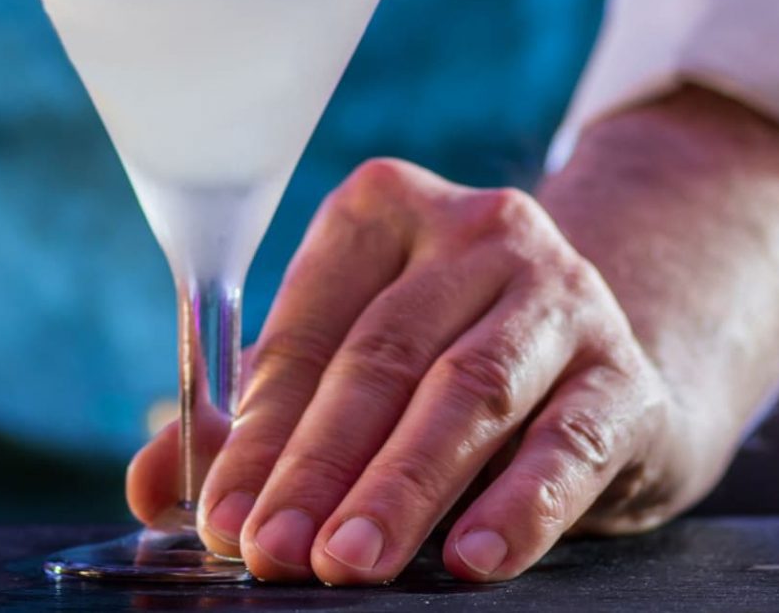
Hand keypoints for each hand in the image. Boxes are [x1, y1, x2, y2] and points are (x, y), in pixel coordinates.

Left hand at [126, 159, 700, 584]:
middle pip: (380, 359)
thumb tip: (154, 485)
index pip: (307, 332)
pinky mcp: (624, 373)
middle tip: (273, 553)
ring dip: (401, 487)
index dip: (258, 433)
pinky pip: (567, 440)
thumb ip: (250, 424)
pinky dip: (520, 504)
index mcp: (384, 213)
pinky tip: (474, 557)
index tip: (221, 516)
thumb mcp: (346, 375)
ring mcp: (563, 295)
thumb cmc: (444, 368)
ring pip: (468, 393)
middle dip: (319, 468)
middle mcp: (478, 233)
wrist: (609, 374)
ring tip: (351, 564)